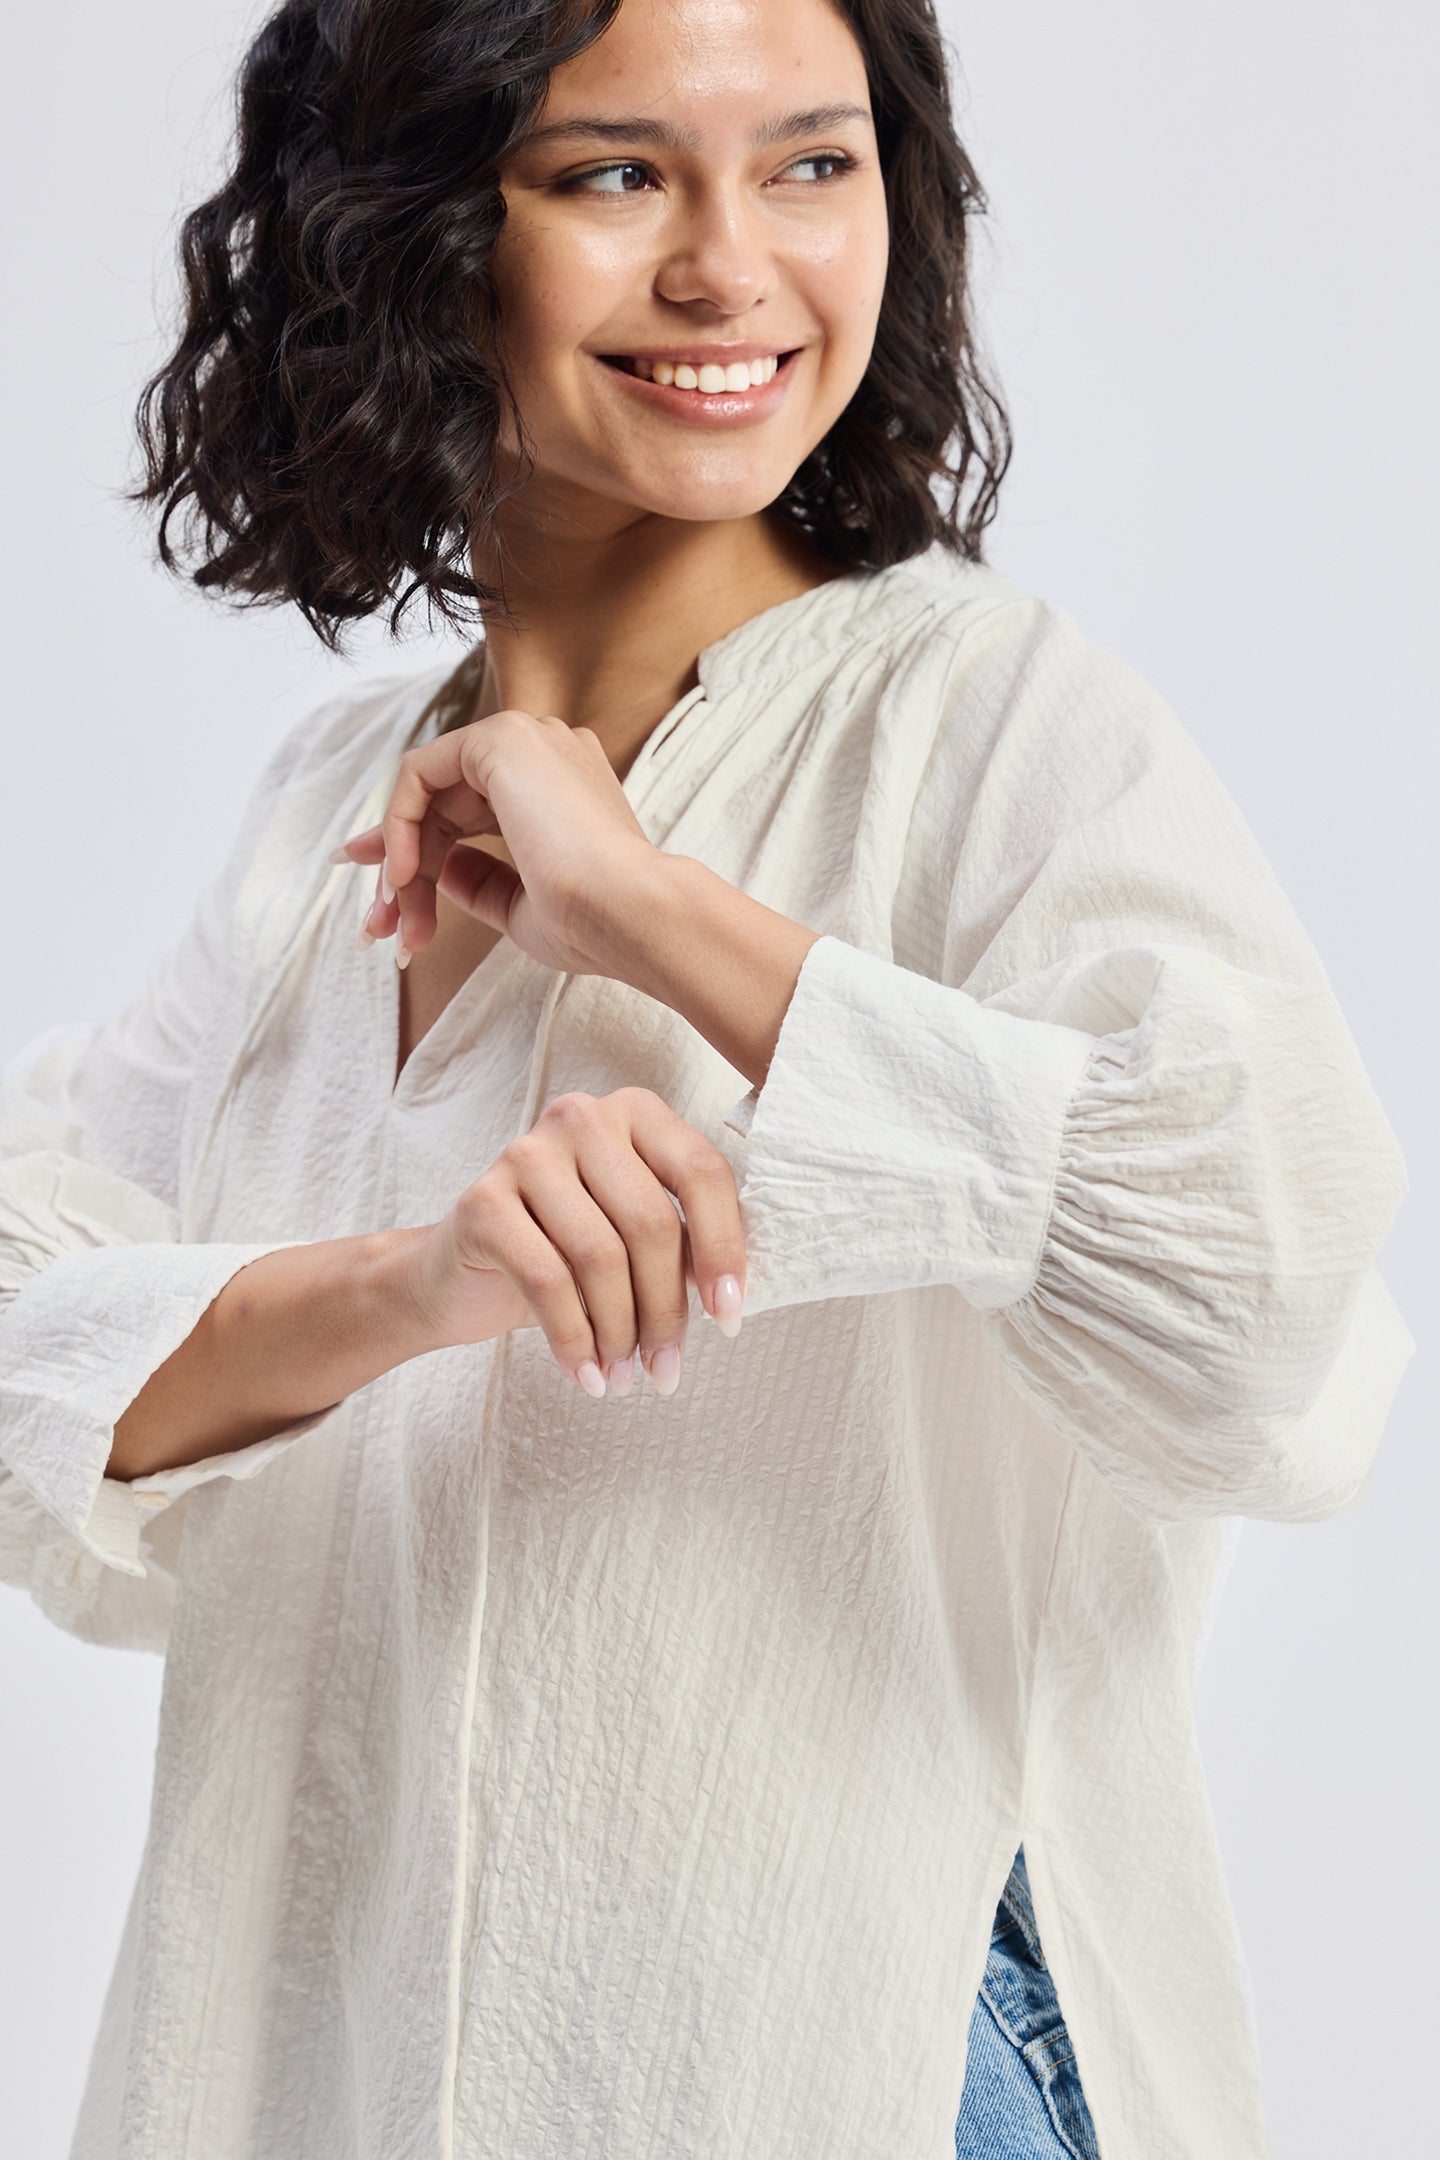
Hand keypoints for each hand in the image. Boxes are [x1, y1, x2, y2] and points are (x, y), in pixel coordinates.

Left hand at [331, 706, 662, 977]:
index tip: (387, 900)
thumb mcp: (522, 905)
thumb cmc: (594, 922)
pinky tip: (404, 876)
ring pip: (427, 792)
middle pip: (442, 802)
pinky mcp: (501, 740)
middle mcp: (546, 753)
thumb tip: (434, 869)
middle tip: (378, 927)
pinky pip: (419, 773)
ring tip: (394, 921)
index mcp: (561, 787)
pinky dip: (400, 825)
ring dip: (401, 858)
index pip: (469, 807)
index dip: (419, 850)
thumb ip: (479, 880)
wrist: (630, 914)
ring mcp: (526, 740)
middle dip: (401, 866)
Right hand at [404, 1087, 745, 1398]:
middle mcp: (582, 1117)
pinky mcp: (482, 1200)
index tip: (729, 1319)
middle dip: (666, 1310)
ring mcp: (527, 1153)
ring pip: (600, 1256)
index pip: (701, 1172)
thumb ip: (683, 1244)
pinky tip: (586, 1374)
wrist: (462, 1275)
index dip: (725, 1250)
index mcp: (636, 1112)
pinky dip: (574, 1339)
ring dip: (620, 1333)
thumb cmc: (565, 1254)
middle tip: (664, 1369)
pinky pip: (547, 1280)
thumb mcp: (633, 1240)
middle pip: (650, 1222)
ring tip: (622, 1376)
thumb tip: (730, 1294)